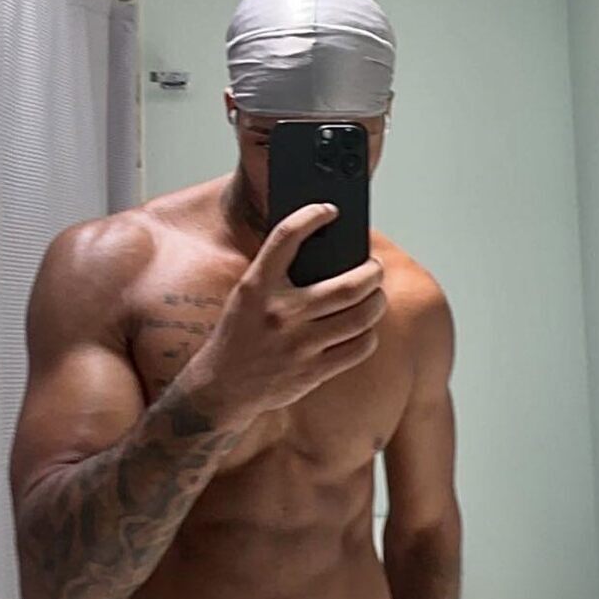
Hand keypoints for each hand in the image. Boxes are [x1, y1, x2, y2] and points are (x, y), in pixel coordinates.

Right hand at [183, 203, 386, 426]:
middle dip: (373, 272)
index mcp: (257, 287)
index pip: (286, 236)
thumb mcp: (247, 297)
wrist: (221, 387)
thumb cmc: (239, 337)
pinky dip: (368, 335)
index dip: (312, 216)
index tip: (329, 210)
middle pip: (349, 285)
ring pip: (361, 316)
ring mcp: (298, 345)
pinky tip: (363, 330)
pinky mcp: (312, 372)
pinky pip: (358, 348)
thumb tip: (326, 251)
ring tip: (375, 296)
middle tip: (374, 268)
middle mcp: (280, 313)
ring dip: (377, 302)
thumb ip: (276, 275)